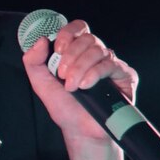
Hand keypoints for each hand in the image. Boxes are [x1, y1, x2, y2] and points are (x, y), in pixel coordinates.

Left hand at [24, 20, 137, 144]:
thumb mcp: (42, 84)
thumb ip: (34, 62)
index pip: (78, 28)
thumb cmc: (65, 107)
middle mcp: (96, 55)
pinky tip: (86, 85)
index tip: (58, 49)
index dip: (68, 33)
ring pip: (98, 50)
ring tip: (72, 86)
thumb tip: (41, 40)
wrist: (81, 130)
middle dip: (71, 55)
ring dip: (80, 67)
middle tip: (62, 74)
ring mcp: (111, 64)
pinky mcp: (125, 75)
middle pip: (88, 38)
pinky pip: (111, 64)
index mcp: (78, 52)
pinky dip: (94, 73)